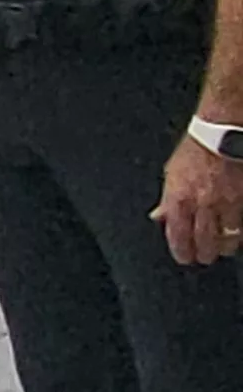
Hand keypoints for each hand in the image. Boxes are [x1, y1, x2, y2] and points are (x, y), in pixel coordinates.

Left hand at [159, 137, 242, 266]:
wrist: (223, 133)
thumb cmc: (197, 149)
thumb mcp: (172, 173)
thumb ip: (167, 200)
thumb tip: (158, 217)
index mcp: (179, 198)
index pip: (178, 236)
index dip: (181, 251)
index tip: (184, 257)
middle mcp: (203, 204)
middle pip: (204, 243)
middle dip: (204, 253)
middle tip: (205, 256)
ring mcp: (227, 203)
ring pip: (228, 238)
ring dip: (224, 246)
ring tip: (222, 248)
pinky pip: (242, 226)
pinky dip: (239, 234)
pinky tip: (237, 235)